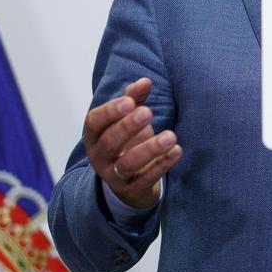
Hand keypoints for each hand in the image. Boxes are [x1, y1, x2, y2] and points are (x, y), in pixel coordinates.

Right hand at [84, 77, 181, 208]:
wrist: (128, 183)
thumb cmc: (127, 142)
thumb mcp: (127, 119)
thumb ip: (134, 98)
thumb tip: (145, 81)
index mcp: (95, 135)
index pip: (94, 122)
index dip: (110, 112)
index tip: (129, 101)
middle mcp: (100, 156)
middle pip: (109, 142)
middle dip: (128, 127)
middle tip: (148, 112)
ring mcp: (114, 175)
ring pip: (127, 164)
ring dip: (150, 149)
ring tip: (170, 136)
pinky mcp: (131, 190)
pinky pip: (146, 179)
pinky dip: (162, 165)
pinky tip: (177, 151)